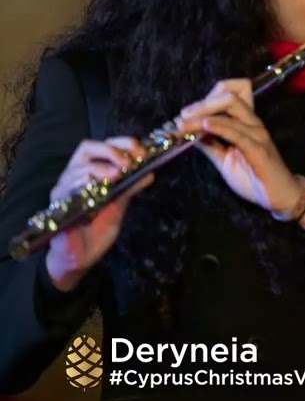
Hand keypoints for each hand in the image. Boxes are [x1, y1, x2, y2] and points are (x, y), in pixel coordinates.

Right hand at [44, 138, 154, 290]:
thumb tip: (150, 172)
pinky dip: (86, 184)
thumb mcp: (119, 204)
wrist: (82, 256)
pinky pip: (68, 189)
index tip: (142, 152)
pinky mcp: (57, 205)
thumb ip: (131, 187)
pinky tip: (100, 189)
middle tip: (129, 163)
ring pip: (79, 167)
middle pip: (87, 147)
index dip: (122, 144)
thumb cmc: (97, 227)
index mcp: (89, 170)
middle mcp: (74, 175)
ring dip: (102, 168)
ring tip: (118, 176)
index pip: (103, 145)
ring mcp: (63, 189)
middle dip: (111, 151)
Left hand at [176, 79, 304, 220]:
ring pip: (230, 111)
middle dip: (202, 103)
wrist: (278, 196)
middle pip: (229, 97)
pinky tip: (204, 127)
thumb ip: (209, 144)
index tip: (187, 114)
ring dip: (202, 115)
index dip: (207, 98)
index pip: (230, 94)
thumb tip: (188, 133)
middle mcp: (253, 123)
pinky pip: (237, 134)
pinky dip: (219, 127)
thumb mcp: (224, 159)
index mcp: (247, 123)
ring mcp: (258, 135)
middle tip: (181, 116)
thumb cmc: (253, 177)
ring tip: (183, 124)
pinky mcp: (259, 151)